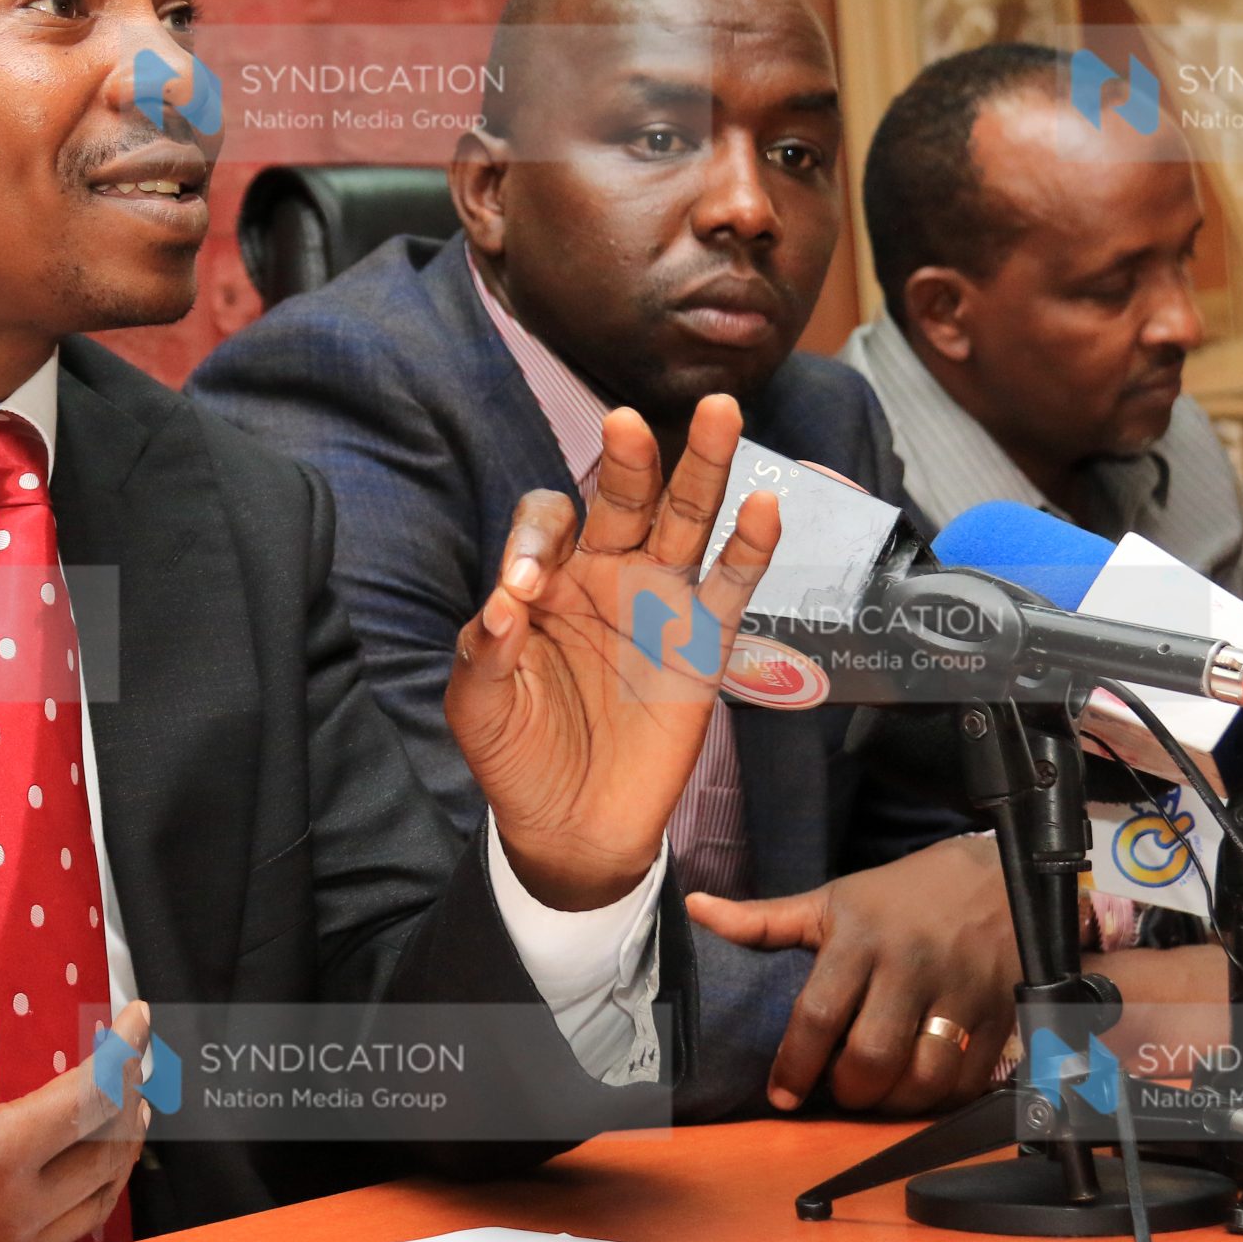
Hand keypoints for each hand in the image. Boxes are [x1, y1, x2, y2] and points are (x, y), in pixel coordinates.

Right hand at [0, 895, 151, 1241]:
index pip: (96, 1096)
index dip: (127, 1049)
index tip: (138, 1016)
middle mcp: (8, 1214)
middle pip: (111, 1149)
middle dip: (132, 1094)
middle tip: (133, 1054)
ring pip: (99, 1200)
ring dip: (119, 1148)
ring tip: (120, 1106)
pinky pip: (66, 1237)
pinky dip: (89, 1194)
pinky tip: (72, 1171)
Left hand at [446, 397, 779, 911]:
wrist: (572, 828)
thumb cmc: (516, 757)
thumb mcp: (478, 708)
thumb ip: (481, 653)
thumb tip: (500, 605)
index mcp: (544, 580)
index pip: (546, 522)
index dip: (536, 540)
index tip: (523, 588)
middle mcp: (604, 575)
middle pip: (622, 497)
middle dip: (627, 461)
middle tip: (626, 423)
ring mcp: (658, 603)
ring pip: (686, 520)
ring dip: (703, 468)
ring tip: (720, 413)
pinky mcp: (702, 642)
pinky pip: (732, 585)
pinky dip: (750, 546)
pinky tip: (764, 504)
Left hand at [688, 834, 1015, 1113]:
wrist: (995, 877)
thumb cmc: (899, 896)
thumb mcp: (831, 900)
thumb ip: (764, 919)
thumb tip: (695, 908)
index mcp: (860, 938)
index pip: (818, 1014)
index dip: (794, 1065)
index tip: (781, 1095)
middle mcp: (910, 966)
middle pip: (872, 1056)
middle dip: (847, 1091)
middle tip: (837, 1093)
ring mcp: (961, 992)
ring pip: (924, 1076)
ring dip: (894, 1102)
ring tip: (876, 1094)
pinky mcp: (1000, 1015)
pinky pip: (969, 1080)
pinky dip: (941, 1099)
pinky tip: (920, 1090)